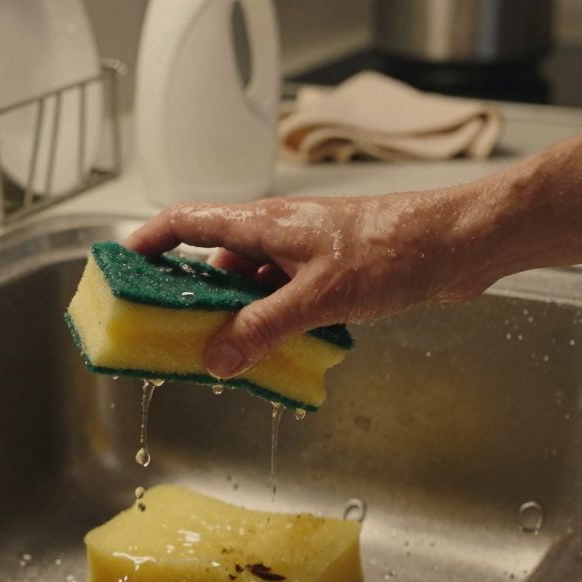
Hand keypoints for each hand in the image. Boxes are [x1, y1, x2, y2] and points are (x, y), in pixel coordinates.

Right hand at [124, 191, 497, 377]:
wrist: (458, 243)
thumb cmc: (393, 250)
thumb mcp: (319, 296)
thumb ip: (264, 329)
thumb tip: (217, 360)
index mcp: (265, 223)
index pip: (189, 222)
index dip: (150, 240)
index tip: (123, 265)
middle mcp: (280, 232)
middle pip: (216, 259)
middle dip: (192, 295)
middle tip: (171, 332)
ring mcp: (307, 251)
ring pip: (253, 283)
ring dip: (237, 315)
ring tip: (223, 353)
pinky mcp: (332, 271)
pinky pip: (285, 296)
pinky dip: (273, 321)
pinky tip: (277, 350)